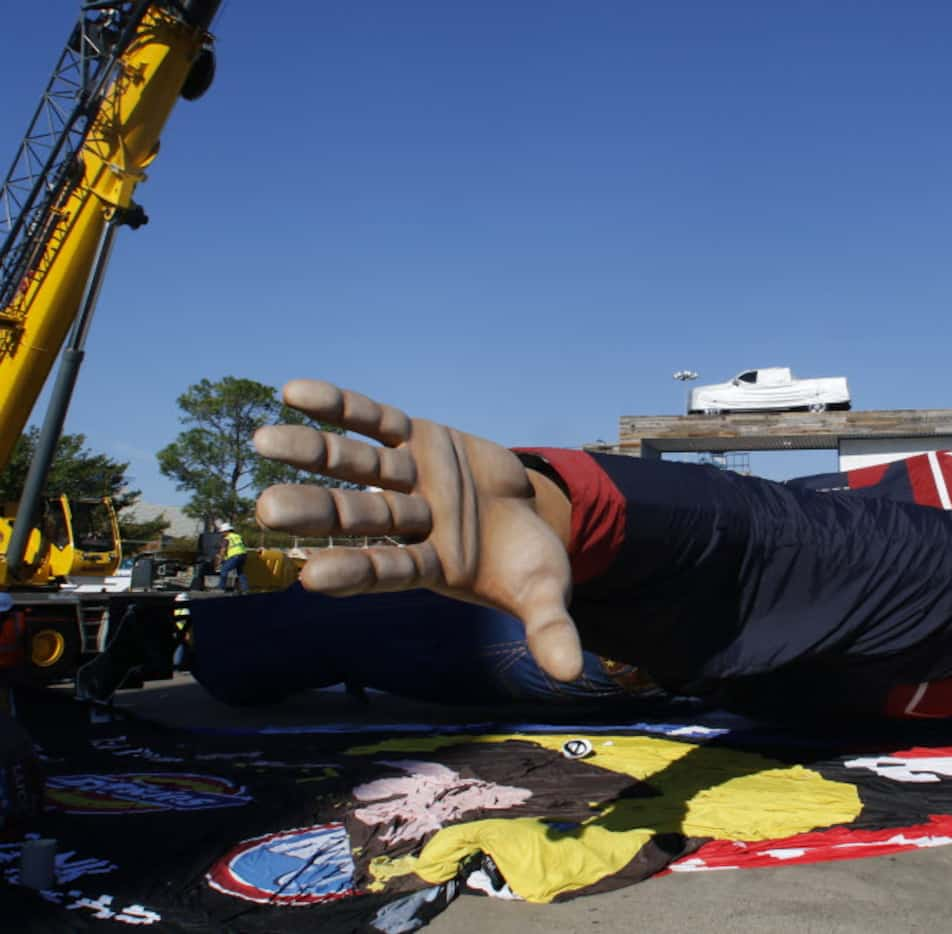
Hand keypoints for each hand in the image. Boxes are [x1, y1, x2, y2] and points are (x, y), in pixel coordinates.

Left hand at [253, 380, 582, 680]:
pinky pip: (373, 420)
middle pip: (357, 517)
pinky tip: (293, 393)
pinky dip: (339, 407)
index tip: (309, 576)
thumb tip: (571, 676)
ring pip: (354, 464)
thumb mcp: (546, 591)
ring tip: (262, 442)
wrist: (532, 508)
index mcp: (431, 565)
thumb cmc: (530, 560)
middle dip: (315, 512)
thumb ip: (550, 630)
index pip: (387, 571)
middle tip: (265, 511)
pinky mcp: (416, 437)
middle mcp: (409, 521)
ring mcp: (408, 477)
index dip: (353, 572)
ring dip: (310, 452)